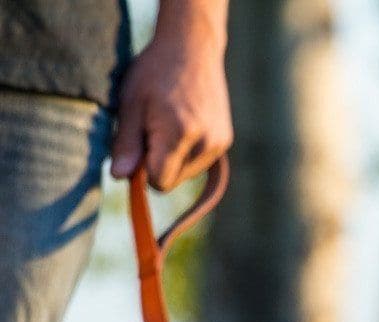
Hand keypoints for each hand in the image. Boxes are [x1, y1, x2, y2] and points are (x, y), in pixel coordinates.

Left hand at [110, 2, 231, 191]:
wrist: (193, 49)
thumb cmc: (155, 72)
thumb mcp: (130, 104)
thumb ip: (126, 144)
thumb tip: (118, 177)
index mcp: (178, 134)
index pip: (160, 181)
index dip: (142, 170)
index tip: (136, 148)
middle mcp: (204, 143)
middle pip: (173, 180)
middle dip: (159, 164)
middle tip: (152, 129)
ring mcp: (219, 143)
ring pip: (187, 174)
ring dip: (173, 159)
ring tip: (169, 124)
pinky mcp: (225, 140)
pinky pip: (199, 163)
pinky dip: (187, 153)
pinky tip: (184, 125)